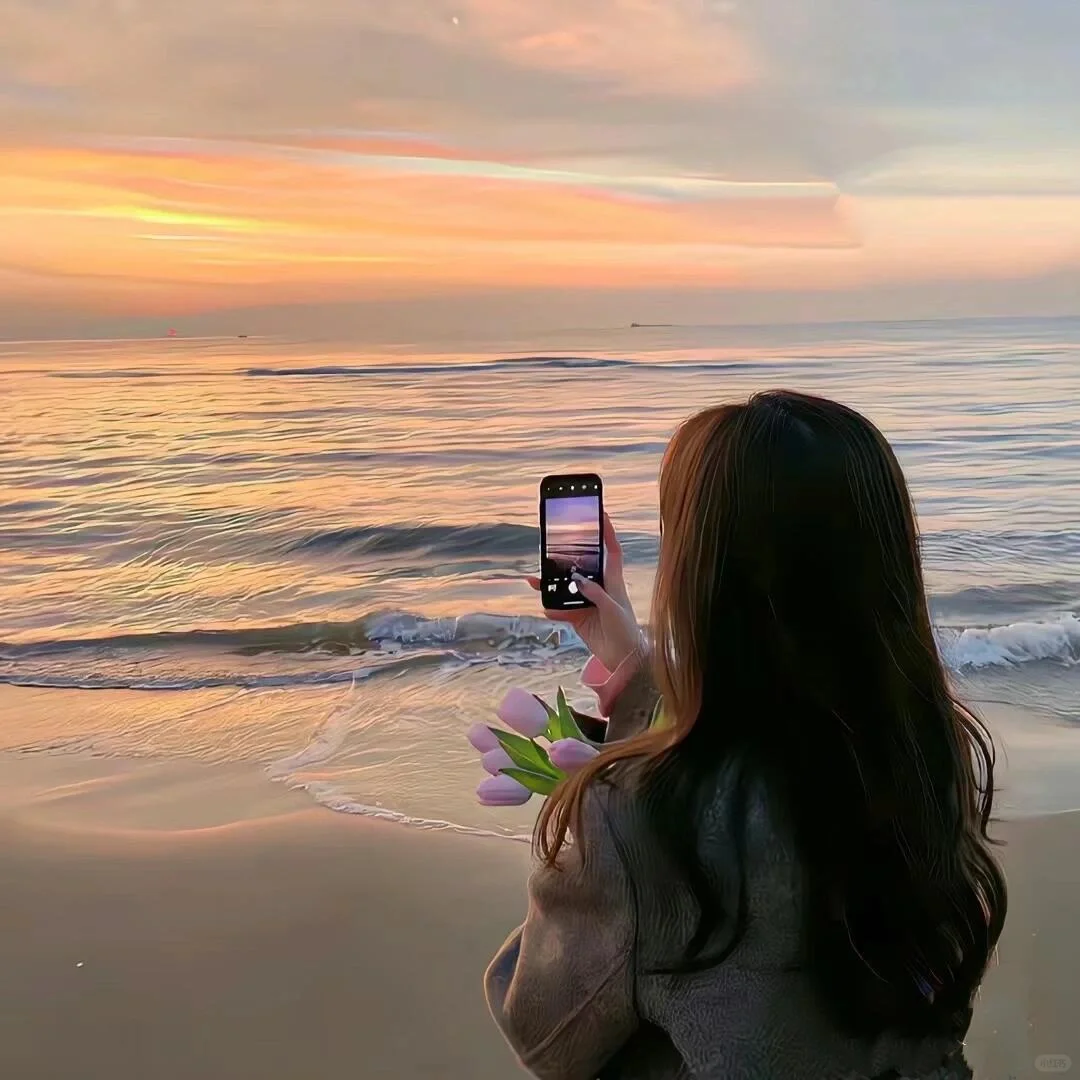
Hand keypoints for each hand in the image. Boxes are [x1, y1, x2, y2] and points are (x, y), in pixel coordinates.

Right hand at [528, 513, 640, 670]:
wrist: (624, 659)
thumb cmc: (626, 630)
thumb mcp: (613, 609)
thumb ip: (595, 593)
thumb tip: (577, 580)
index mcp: (613, 581)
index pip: (611, 551)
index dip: (607, 532)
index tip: (601, 514)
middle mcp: (599, 588)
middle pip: (581, 566)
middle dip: (567, 557)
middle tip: (553, 546)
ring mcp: (587, 602)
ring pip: (566, 587)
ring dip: (552, 585)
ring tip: (537, 581)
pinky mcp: (578, 617)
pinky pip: (561, 609)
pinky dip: (553, 609)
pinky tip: (547, 609)